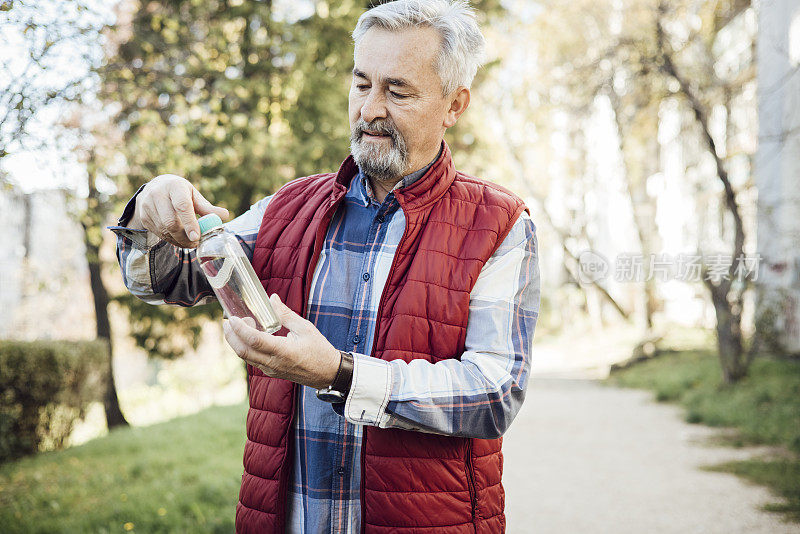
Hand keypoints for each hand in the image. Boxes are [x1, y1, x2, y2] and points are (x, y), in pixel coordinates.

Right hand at [129, 174, 229, 247]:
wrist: (154, 188)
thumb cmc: (179, 192)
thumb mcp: (193, 195)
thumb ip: (207, 207)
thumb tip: (224, 215)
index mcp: (174, 186)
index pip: (182, 206)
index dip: (190, 223)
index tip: (197, 237)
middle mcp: (158, 194)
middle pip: (171, 222)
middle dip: (184, 236)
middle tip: (196, 243)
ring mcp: (148, 206)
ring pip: (164, 230)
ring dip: (178, 240)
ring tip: (190, 242)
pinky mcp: (144, 216)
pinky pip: (159, 233)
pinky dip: (171, 240)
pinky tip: (179, 239)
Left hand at [222, 294, 340, 388]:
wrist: (328, 373)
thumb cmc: (320, 350)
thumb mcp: (305, 328)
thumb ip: (286, 314)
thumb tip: (272, 298)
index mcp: (283, 351)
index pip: (254, 340)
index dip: (240, 329)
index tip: (233, 318)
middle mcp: (274, 363)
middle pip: (243, 351)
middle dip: (231, 336)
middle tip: (227, 322)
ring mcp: (271, 369)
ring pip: (246, 357)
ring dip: (237, 342)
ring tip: (237, 327)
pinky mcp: (272, 372)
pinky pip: (253, 360)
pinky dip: (245, 348)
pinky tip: (248, 337)